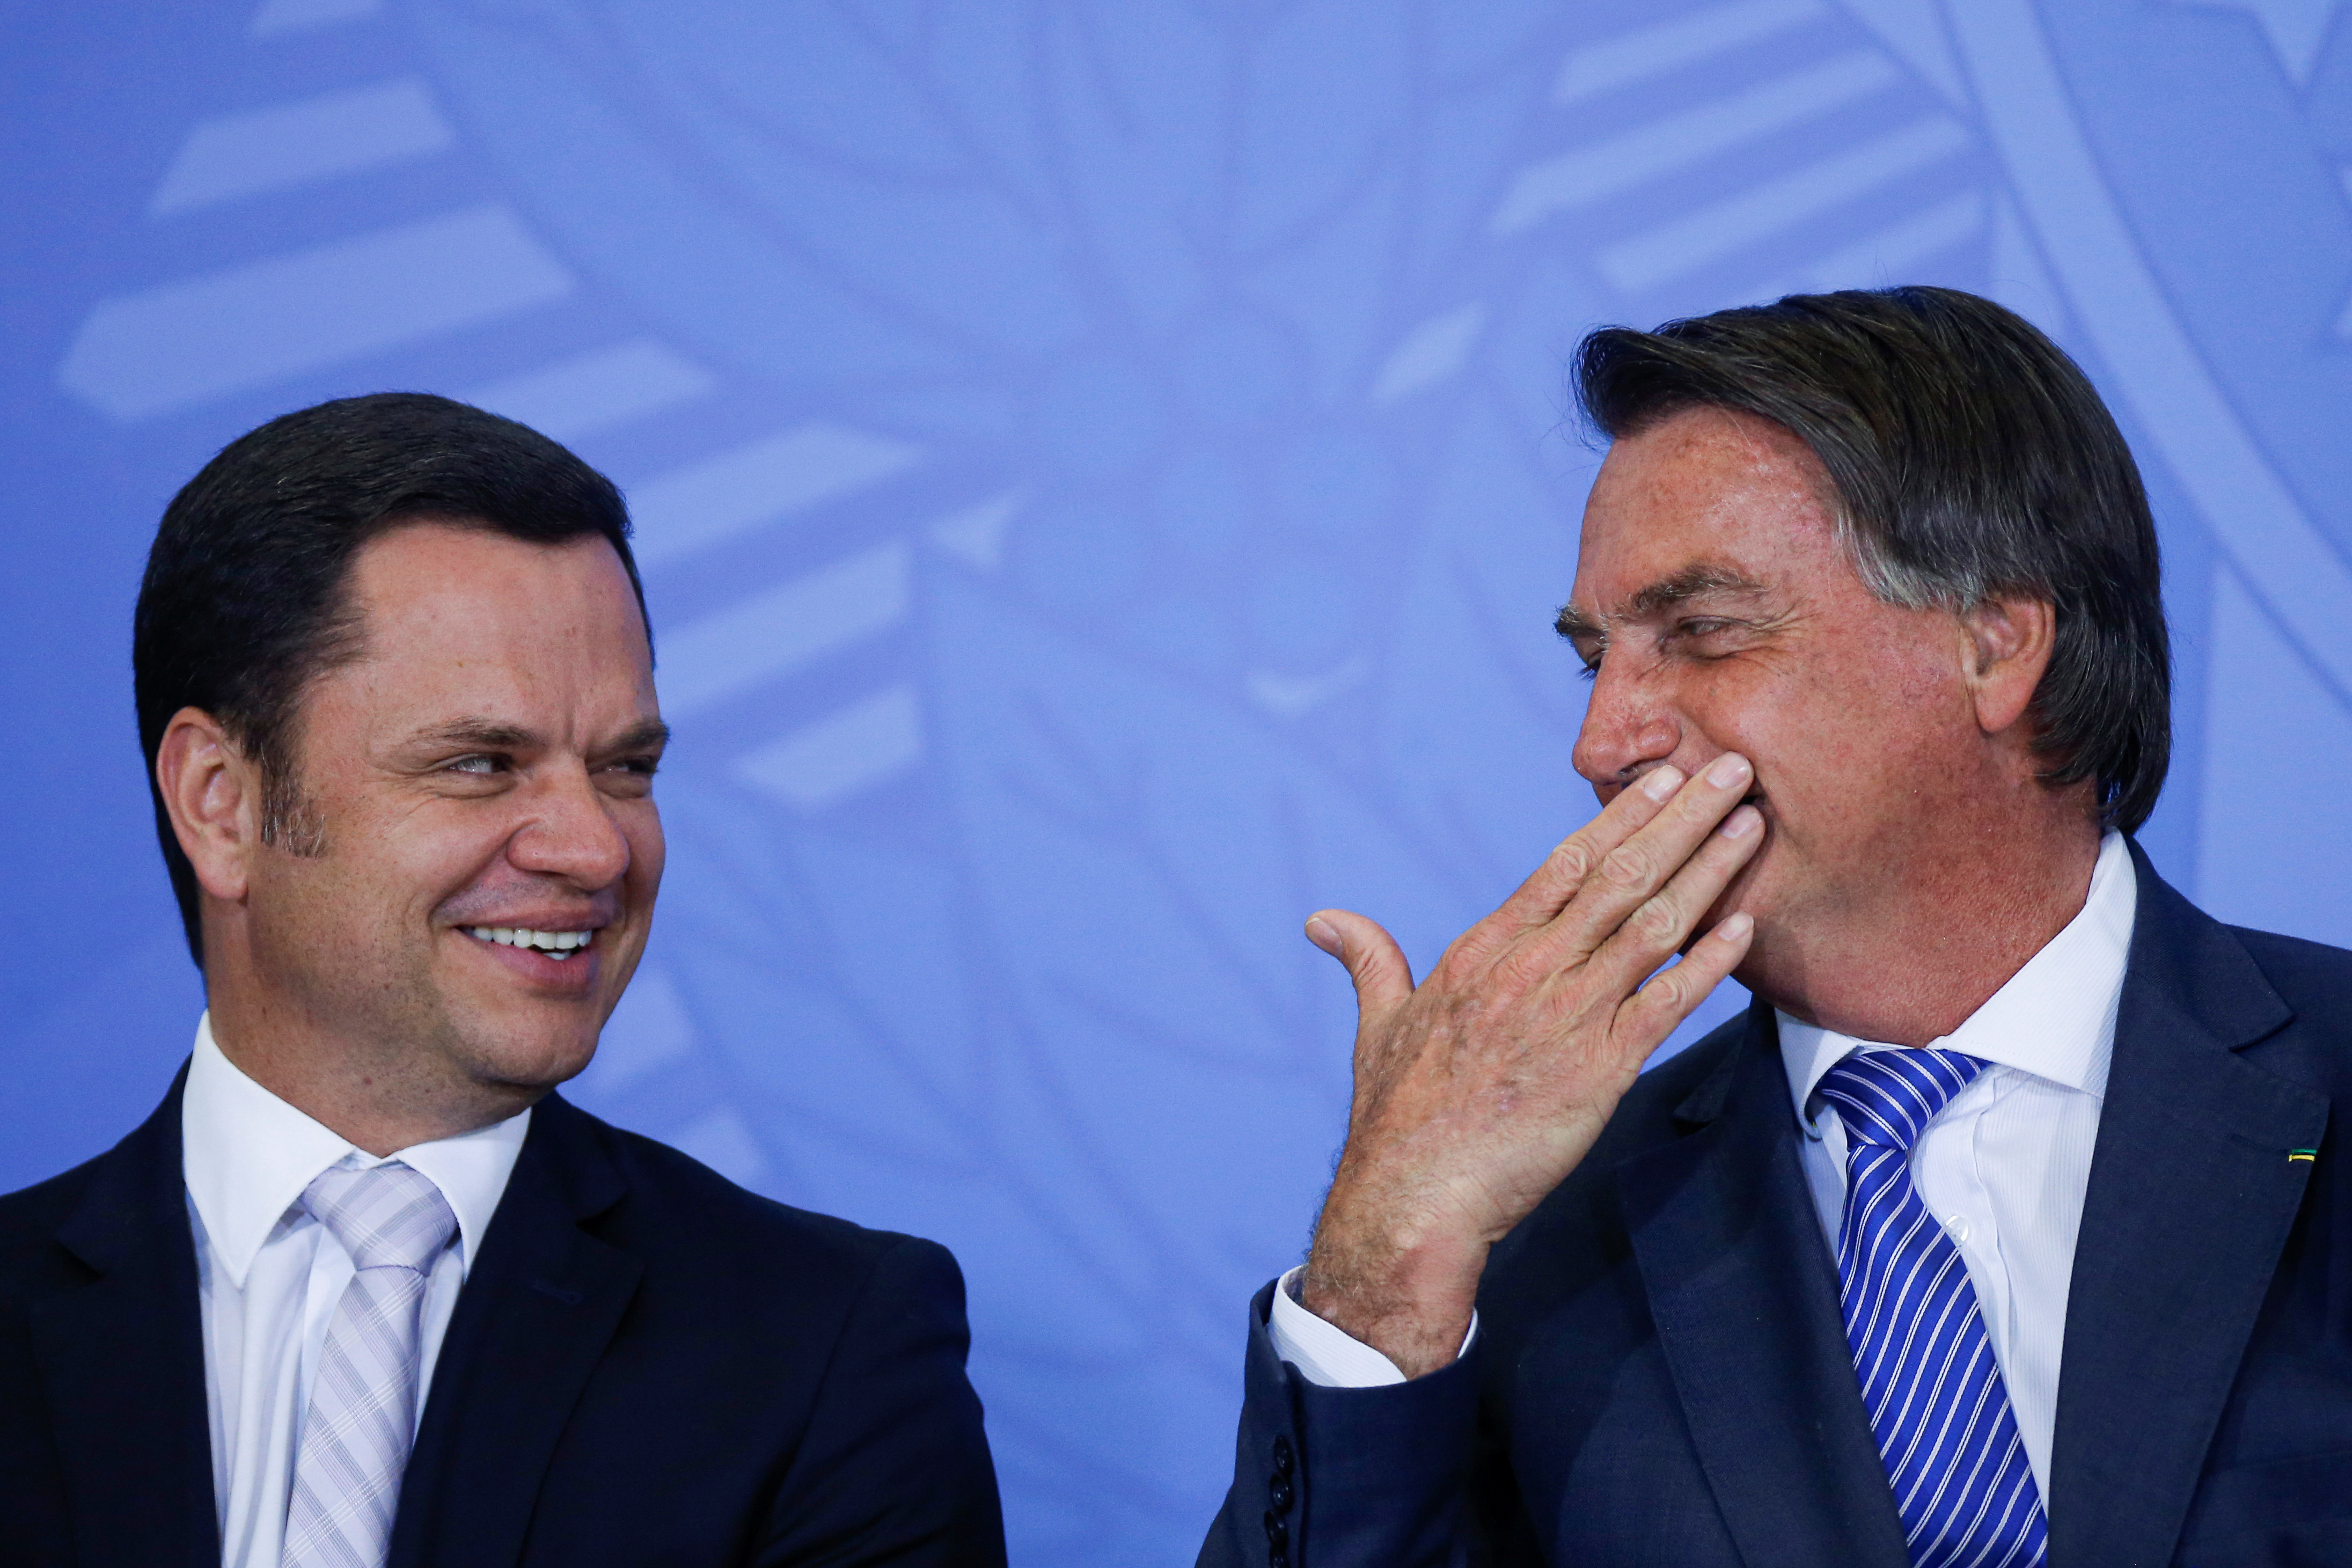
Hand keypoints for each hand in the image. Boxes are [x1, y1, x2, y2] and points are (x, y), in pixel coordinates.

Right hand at [1298, 754, 1763, 1376]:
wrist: (1416, 1195)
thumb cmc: (1397, 1116)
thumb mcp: (1378, 1025)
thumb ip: (1370, 961)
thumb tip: (1323, 922)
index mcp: (1484, 951)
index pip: (1565, 863)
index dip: (1620, 815)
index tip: (1662, 775)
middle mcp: (1531, 970)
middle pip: (1620, 876)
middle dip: (1681, 818)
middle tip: (1732, 770)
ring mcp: (1570, 1017)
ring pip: (1653, 926)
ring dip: (1708, 872)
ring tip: (1750, 826)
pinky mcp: (1602, 1069)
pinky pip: (1669, 1004)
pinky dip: (1711, 964)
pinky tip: (1747, 926)